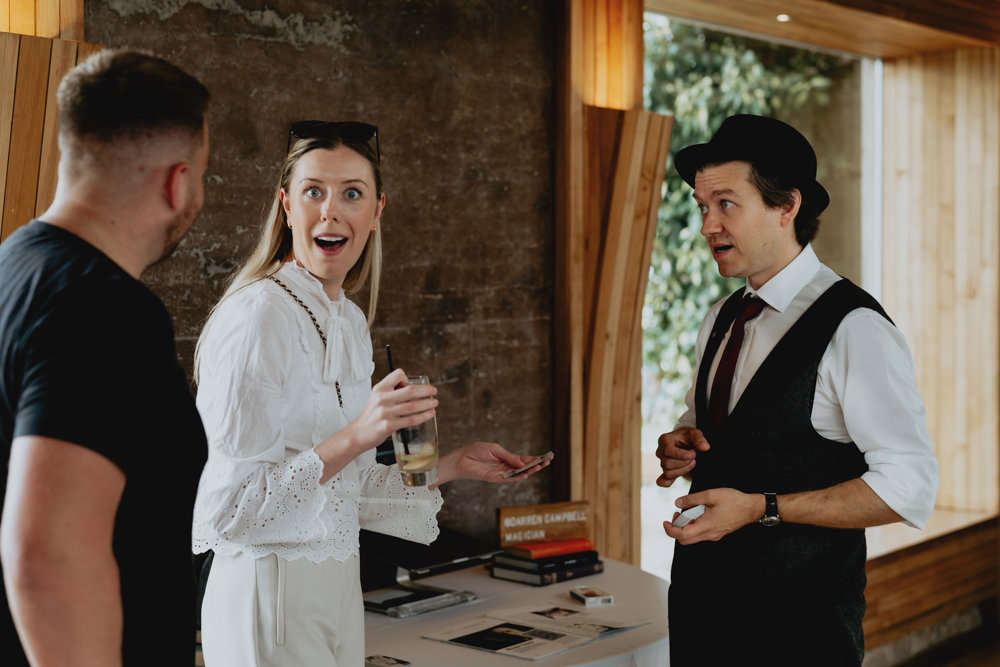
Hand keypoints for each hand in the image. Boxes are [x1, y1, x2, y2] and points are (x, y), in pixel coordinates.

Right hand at [343, 368, 437, 455]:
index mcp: (380, 388)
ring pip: (412, 406)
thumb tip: (413, 389)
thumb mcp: (377, 397)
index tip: (413, 386)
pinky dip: (423, 416)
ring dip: (427, 404)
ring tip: (434, 403)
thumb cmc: (371, 416)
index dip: (408, 379)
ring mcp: (385, 412)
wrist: (359, 433)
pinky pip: (410, 420)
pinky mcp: (388, 425)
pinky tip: (430, 414)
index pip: (398, 375)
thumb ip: (391, 391)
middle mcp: (382, 398)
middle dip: (426, 390)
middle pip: (410, 390)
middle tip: (434, 391)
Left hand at [433, 442, 550, 486]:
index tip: (546, 457)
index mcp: (506, 459)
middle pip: (524, 468)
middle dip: (536, 465)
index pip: (524, 460)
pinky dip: (517, 476)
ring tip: (539, 466)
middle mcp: (506, 468)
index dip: (535, 459)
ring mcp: (501, 474)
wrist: (461, 458)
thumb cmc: (476, 451)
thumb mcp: (495, 449)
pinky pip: (508, 478)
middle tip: (547, 462)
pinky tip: (525, 473)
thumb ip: (509, 456)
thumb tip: (523, 462)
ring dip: (530, 471)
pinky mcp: (494, 478)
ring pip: (518, 474)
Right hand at [655, 427, 709, 486]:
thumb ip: (699, 439)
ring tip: (691, 462)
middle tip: (694, 457)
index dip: (681, 454)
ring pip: (668, 473)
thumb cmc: (688, 437)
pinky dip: (668, 482)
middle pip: (667, 463)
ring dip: (683, 470)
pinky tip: (678, 476)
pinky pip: (662, 481)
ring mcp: (662, 462)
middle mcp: (660, 452)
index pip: (668, 450)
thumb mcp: (695, 433)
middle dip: (684, 463)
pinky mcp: (665, 471)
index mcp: (664, 440)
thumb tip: (705, 448)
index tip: (693, 452)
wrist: (686, 442)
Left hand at [662, 488, 764, 544]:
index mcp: (706, 526)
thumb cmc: (734, 500)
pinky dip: (695, 526)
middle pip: (685, 540)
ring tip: (689, 512)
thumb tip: (678, 503)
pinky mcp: (718, 533)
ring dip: (686, 527)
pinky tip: (699, 514)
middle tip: (677, 515)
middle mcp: (709, 535)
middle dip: (676, 529)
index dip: (670, 530)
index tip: (665, 521)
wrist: (752, 508)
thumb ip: (692, 499)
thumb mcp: (711, 494)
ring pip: (693, 537)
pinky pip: (701, 534)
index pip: (681, 535)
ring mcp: (714, 536)